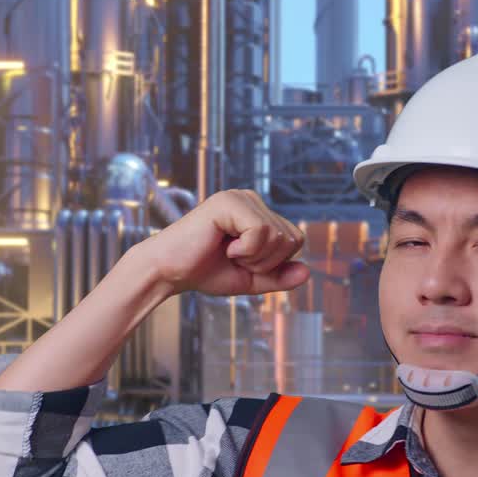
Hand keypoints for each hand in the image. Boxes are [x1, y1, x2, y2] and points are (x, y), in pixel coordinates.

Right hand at [144, 189, 309, 295]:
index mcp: (258, 213)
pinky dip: (246, 250)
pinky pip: (261, 232)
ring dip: (254, 257)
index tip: (243, 262)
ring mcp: (240, 197)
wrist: (169, 272)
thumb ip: (279, 276)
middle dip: (266, 262)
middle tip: (234, 258)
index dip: (274, 262)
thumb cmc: (205, 271)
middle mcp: (252, 200)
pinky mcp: (228, 201)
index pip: (295, 239)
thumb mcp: (251, 279)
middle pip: (291, 238)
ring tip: (228, 252)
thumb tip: (308, 271)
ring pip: (278, 236)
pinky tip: (224, 246)